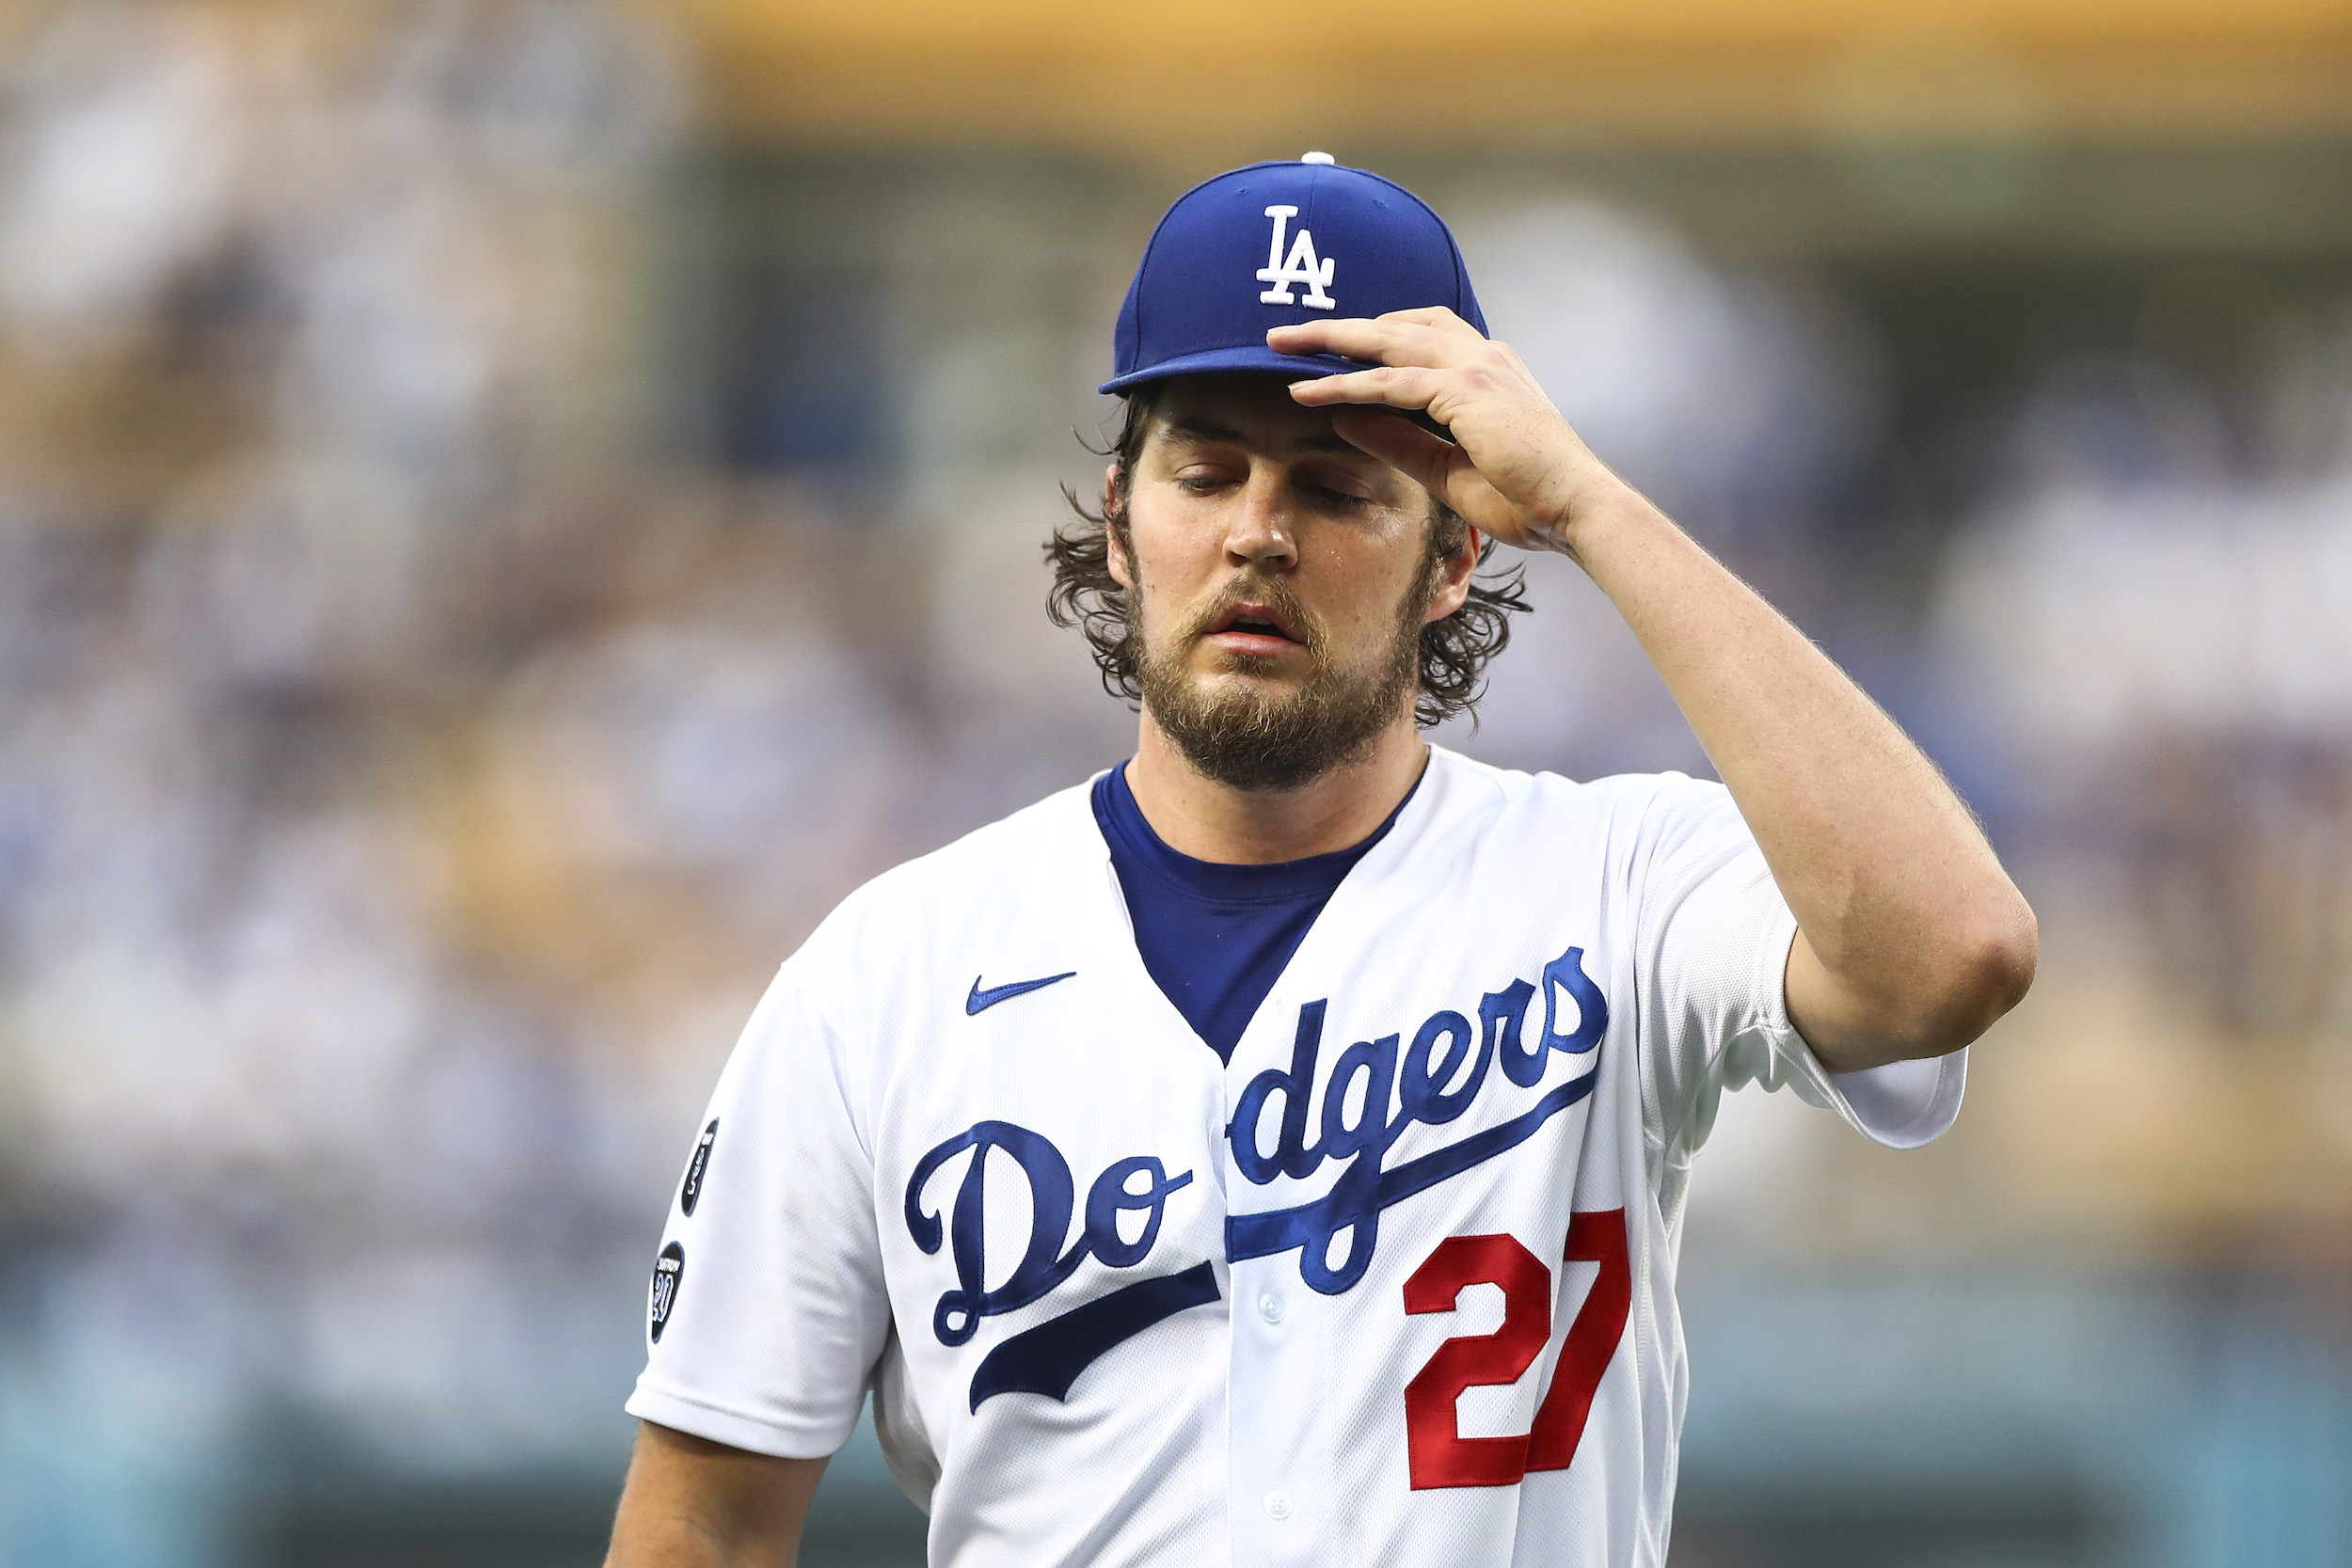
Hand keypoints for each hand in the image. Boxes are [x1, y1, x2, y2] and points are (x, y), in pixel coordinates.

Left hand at [1270, 309, 1625, 554]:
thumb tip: (1344, 421)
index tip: (1329, 346)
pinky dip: (1347, 385)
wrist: (1576, 509)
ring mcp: (1477, 367)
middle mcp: (1483, 356)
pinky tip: (1310, 392)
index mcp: (1488, 369)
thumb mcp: (1446, 468)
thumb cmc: (1526, 496)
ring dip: (1329, 342)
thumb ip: (1399, 441)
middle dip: (1336, 328)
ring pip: (1386, 343)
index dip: (1372, 336)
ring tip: (1280, 346)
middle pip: (1395, 326)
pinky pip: (1391, 382)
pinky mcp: (1467, 391)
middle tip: (1283, 334)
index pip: (1420, 334)